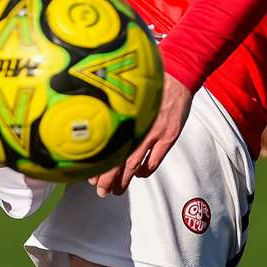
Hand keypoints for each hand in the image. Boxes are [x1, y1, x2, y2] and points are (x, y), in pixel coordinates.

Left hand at [89, 74, 192, 196]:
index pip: (107, 148)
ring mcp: (154, 133)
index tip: (90, 177)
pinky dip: (145, 171)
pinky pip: (155, 161)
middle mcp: (137, 127)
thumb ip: (118, 113)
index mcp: (124, 117)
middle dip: (108, 179)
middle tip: (101, 191)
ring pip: (134, 165)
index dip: (98, 165)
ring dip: (124, 181)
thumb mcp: (127, 96)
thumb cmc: (150, 84)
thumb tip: (102, 129)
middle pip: (118, 160)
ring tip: (117, 191)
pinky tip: (139, 174)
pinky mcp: (169, 136)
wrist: (176, 74)